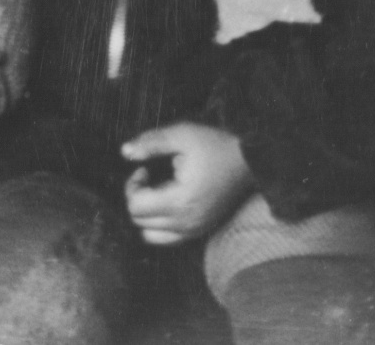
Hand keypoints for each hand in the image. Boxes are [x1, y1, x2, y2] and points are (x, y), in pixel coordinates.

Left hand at [121, 123, 252, 244]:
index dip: (132, 185)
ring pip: (151, 235)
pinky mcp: (201, 230)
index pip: (136, 206)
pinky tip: (168, 202)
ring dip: (146, 214)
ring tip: (157, 192)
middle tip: (148, 177)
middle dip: (136, 198)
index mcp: (181, 200)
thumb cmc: (215, 146)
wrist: (250, 160)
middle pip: (140, 221)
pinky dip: (160, 225)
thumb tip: (125, 151)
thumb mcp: (182, 135)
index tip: (144, 169)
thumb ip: (151, 143)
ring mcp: (194, 230)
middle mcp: (186, 222)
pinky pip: (168, 239)